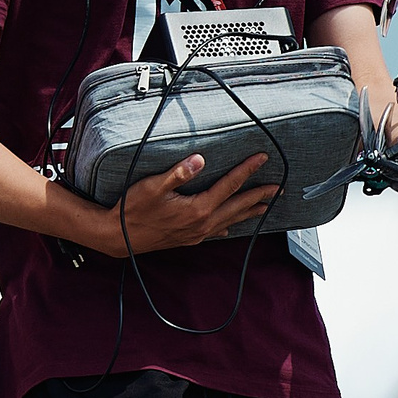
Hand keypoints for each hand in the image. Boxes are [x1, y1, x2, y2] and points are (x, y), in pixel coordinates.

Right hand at [87, 153, 278, 256]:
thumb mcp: (152, 187)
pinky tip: (230, 227)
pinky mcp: (188, 238)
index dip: (247, 170)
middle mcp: (202, 223)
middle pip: (237, 205)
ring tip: (265, 206)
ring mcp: (196, 233)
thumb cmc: (132, 210)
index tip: (263, 159)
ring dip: (249, 211)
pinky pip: (216, 231)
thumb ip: (178, 173)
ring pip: (230, 220)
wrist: (118, 237)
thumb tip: (200, 159)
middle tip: (279, 188)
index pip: (229, 185)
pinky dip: (228, 226)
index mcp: (198, 209)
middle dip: (259, 195)